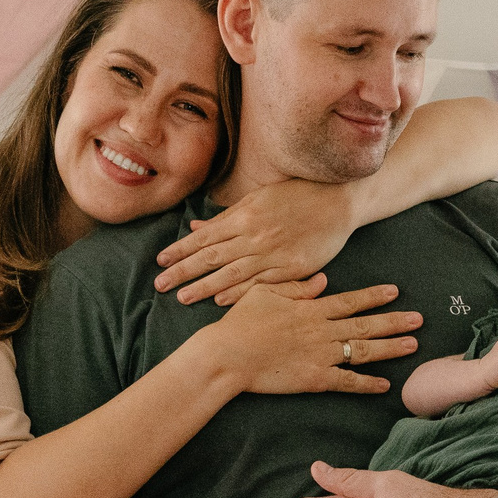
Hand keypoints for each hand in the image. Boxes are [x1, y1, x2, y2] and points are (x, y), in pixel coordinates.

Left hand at [156, 178, 357, 304]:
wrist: (337, 201)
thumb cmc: (296, 196)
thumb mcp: (257, 198)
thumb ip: (226, 217)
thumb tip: (196, 226)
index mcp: (243, 217)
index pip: (204, 237)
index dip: (180, 250)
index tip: (160, 261)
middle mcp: (254, 235)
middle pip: (210, 257)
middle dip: (182, 271)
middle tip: (160, 285)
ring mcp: (273, 253)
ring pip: (231, 273)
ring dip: (204, 287)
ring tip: (182, 297)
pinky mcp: (291, 268)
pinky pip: (260, 283)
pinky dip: (239, 292)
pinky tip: (220, 301)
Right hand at [204, 281, 420, 395]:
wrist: (227, 355)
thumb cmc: (240, 323)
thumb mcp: (265, 293)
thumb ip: (296, 287)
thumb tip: (322, 280)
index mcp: (311, 309)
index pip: (351, 301)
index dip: (375, 296)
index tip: (394, 292)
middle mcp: (322, 330)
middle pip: (366, 324)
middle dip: (395, 321)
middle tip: (420, 319)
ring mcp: (321, 355)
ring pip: (364, 350)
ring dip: (390, 348)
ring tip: (413, 345)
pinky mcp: (315, 379)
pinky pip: (348, 382)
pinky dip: (367, 384)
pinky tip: (385, 384)